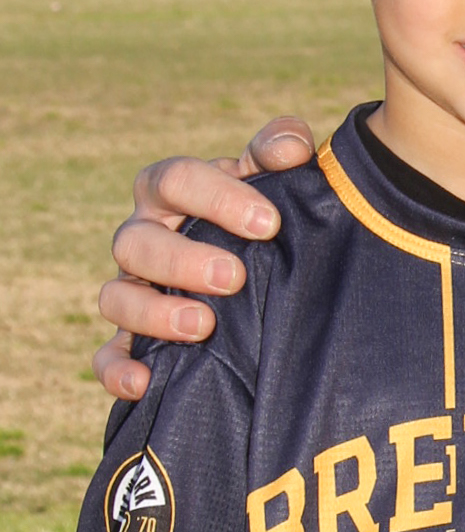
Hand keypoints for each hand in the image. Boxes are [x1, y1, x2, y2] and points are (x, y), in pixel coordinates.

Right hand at [94, 118, 317, 399]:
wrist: (262, 260)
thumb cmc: (263, 211)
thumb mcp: (274, 176)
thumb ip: (282, 149)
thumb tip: (290, 149)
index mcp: (170, 190)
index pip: (176, 180)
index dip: (217, 198)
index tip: (268, 223)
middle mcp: (144, 236)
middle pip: (136, 242)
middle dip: (183, 261)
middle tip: (233, 278)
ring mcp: (134, 288)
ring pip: (116, 297)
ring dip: (153, 313)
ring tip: (204, 326)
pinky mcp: (132, 339)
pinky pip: (108, 356)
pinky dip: (118, 370)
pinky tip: (145, 383)